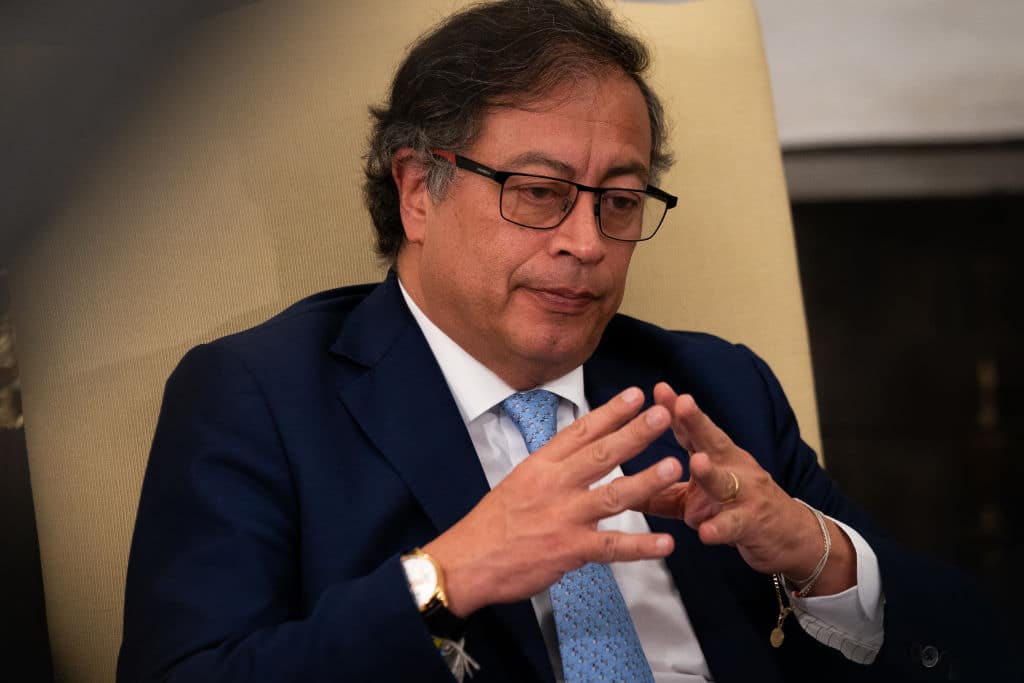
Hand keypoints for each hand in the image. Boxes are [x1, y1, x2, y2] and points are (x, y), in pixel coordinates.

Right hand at [424, 387, 681, 616]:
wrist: (468, 561)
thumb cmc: (493, 523)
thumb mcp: (519, 481)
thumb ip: (553, 468)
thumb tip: (582, 450)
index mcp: (541, 466)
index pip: (580, 432)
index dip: (610, 412)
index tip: (636, 395)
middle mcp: (554, 486)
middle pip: (601, 455)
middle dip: (635, 433)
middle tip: (663, 415)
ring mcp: (563, 518)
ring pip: (612, 495)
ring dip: (646, 480)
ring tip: (674, 466)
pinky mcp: (569, 550)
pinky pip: (612, 547)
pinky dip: (641, 547)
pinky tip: (666, 543)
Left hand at [638, 383, 854, 592]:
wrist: (790, 538)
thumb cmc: (738, 511)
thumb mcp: (697, 500)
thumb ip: (662, 493)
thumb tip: (621, 488)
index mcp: (717, 457)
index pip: (693, 430)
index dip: (677, 410)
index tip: (660, 389)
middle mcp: (733, 468)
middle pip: (713, 442)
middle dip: (697, 422)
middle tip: (681, 404)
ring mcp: (745, 495)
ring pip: (725, 482)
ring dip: (711, 472)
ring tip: (697, 462)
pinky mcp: (753, 524)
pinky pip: (734, 525)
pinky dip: (720, 527)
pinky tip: (706, 531)